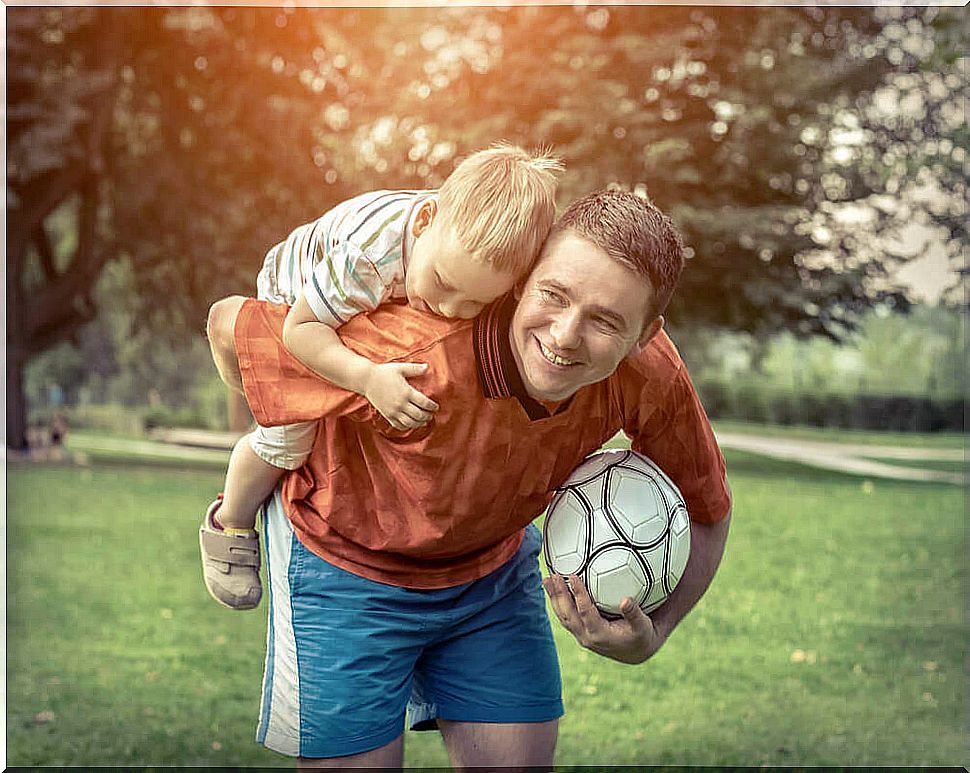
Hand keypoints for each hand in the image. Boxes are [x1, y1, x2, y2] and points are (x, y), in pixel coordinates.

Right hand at [363, 362, 439, 430]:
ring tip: (423, 422)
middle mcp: (401, 403)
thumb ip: (415, 369)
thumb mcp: (400, 368)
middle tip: (431, 415)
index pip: (424, 403)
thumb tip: (427, 366)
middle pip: (419, 415)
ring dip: (419, 424)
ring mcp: (393, 410)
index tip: (436, 407)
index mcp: (407, 392)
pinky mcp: (387, 414)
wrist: (366, 379)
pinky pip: (398, 425)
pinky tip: (410, 425)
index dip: (432, 407)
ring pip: (410, 422)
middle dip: (427, 416)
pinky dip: (406, 427)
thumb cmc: (383, 372)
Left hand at [542, 573, 665, 664]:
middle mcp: (586, 636)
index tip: (573, 576)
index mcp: (600, 634)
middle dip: (559, 594)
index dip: (578, 594)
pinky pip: (565, 616)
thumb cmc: (642, 636)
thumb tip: (626, 600)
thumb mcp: (643, 626)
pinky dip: (558, 602)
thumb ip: (634, 614)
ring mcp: (581, 635)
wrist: (636, 652)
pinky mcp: (580, 631)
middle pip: (567, 614)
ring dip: (554, 598)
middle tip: (553, 575)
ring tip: (547, 579)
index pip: (584, 612)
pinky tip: (554, 588)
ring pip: (563, 616)